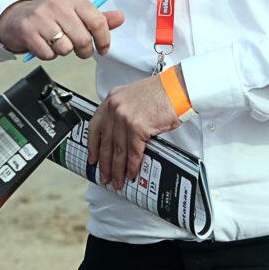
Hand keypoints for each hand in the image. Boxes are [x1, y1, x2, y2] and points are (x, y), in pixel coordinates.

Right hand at [0, 0, 124, 60]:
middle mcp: (58, 5)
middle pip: (82, 39)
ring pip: (65, 48)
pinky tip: (45, 45)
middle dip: (84, 51)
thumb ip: (98, 18)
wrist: (17, 18)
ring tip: (58, 43)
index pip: (98, 21)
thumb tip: (120, 18)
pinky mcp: (28, 31)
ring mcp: (41, 18)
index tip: (103, 49)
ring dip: (64, 52)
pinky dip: (49, 55)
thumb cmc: (51, 17)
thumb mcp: (75, 13)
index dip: (104, 40)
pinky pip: (48, 54)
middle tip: (79, 51)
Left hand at [87, 76, 181, 190]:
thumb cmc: (160, 92)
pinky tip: (131, 173)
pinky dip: (132, 165)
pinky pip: (133, 152)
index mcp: (112, 99)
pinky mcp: (137, 126)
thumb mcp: (133, 98)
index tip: (92, 158)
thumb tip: (119, 138)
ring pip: (118, 150)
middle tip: (104, 176)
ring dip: (117, 169)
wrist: (176, 88)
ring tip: (118, 181)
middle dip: (105, 164)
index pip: (95, 126)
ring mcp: (124, 117)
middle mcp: (115, 108)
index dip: (92, 146)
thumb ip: (122, 113)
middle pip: (106, 142)